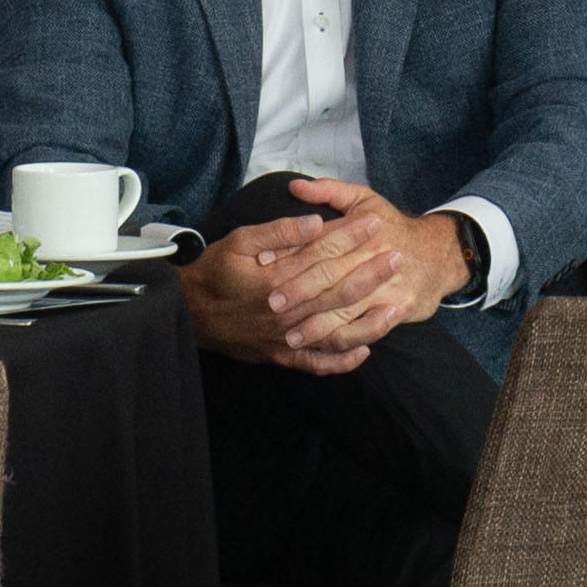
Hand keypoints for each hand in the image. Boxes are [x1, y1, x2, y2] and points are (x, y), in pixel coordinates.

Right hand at [183, 183, 464, 372]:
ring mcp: (286, 338)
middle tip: (398, 256)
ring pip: (336, 332)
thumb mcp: (240, 241)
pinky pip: (317, 364)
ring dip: (369, 321)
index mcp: (278, 279)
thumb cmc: (214, 272)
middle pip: (338, 291)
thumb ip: (279, 232)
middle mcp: (287, 311)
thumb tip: (316, 222)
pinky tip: (364, 351)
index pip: (324, 255)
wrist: (188, 313)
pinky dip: (342, 361)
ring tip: (397, 307)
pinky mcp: (281, 356)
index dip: (352, 237)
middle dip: (372, 273)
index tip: (376, 223)